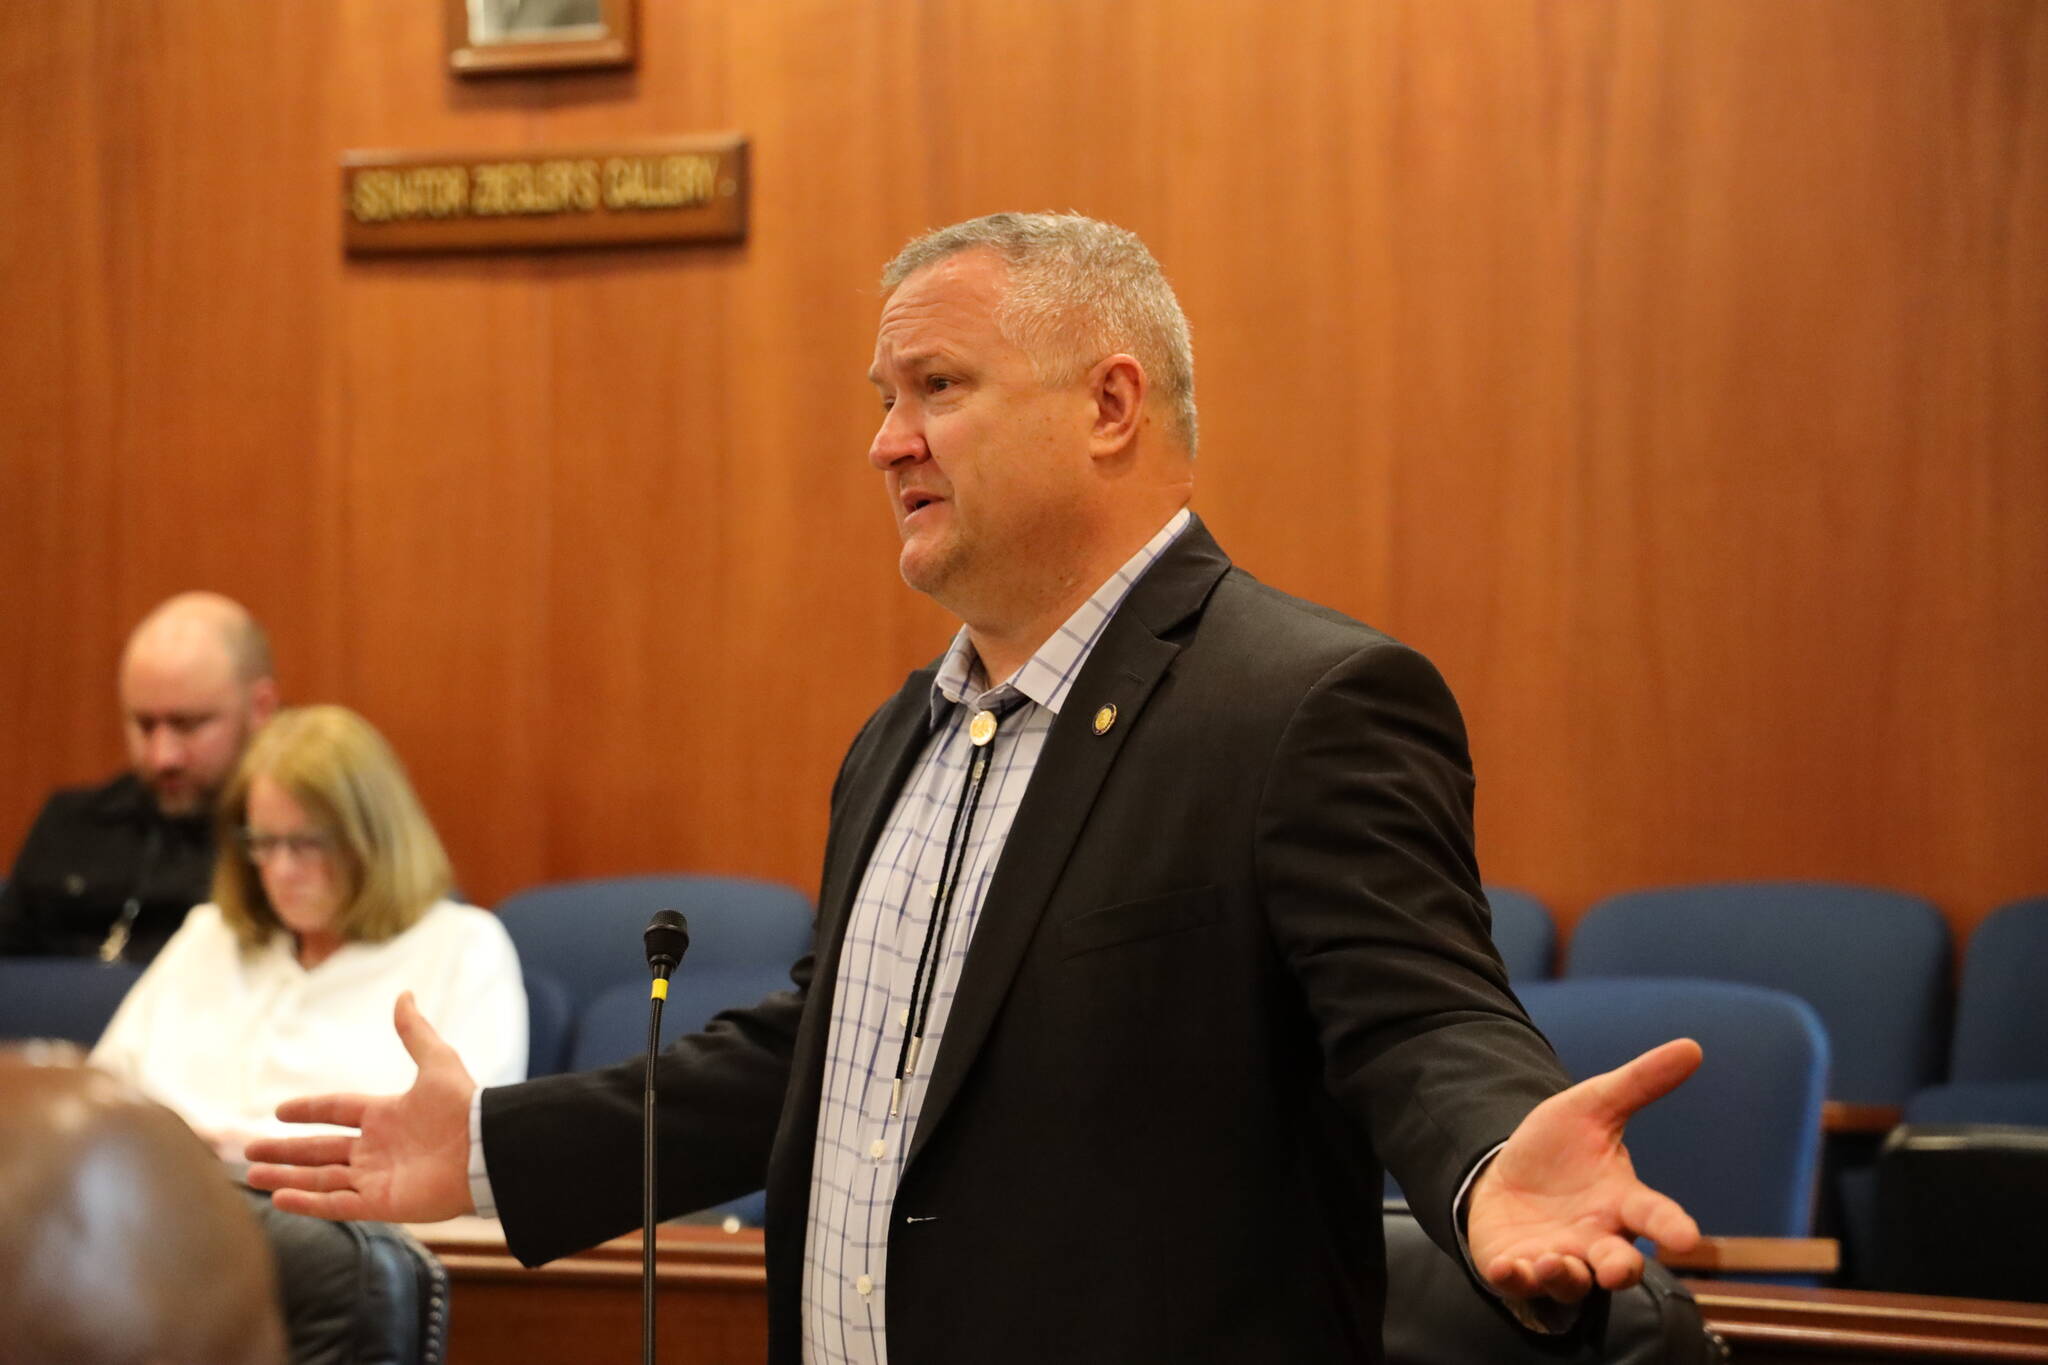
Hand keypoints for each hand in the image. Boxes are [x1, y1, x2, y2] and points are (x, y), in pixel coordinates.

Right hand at [244, 991, 478, 1222]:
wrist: (486, 1147)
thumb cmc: (465, 1106)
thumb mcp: (437, 1062)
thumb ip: (415, 1032)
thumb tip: (404, 994)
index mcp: (386, 1115)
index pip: (337, 1111)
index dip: (310, 1110)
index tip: (279, 1111)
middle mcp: (377, 1148)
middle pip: (320, 1149)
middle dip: (285, 1150)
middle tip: (248, 1150)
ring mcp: (377, 1178)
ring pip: (320, 1177)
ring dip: (286, 1175)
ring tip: (251, 1174)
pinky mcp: (381, 1204)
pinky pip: (337, 1204)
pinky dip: (307, 1201)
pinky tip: (279, 1196)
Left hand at [1466, 1038, 1702, 1303]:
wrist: (1506, 1174)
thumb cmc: (1559, 1148)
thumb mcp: (1592, 1106)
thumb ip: (1639, 1083)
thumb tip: (1692, 1045)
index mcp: (1620, 1202)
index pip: (1654, 1216)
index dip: (1671, 1228)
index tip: (1686, 1238)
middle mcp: (1595, 1239)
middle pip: (1619, 1266)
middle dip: (1620, 1270)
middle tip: (1617, 1268)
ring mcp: (1558, 1258)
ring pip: (1571, 1282)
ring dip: (1565, 1275)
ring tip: (1552, 1260)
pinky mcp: (1517, 1268)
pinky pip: (1519, 1284)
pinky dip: (1515, 1279)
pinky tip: (1506, 1268)